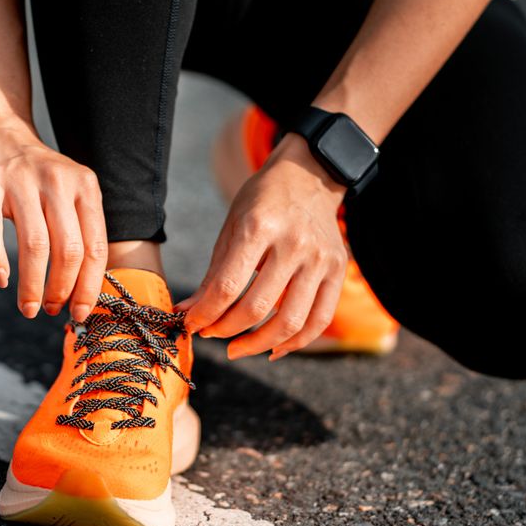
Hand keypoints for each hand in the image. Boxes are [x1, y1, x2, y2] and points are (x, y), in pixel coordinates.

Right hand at [0, 114, 108, 322]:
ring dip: (32, 285)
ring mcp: (21, 180)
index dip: (88, 286)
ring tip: (28, 307)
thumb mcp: (69, 191)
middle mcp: (58, 181)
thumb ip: (78, 229)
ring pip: (35, 245)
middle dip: (61, 290)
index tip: (79, 312)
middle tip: (49, 310)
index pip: (95, 247)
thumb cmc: (35, 176)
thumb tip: (82, 291)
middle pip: (69, 250)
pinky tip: (0, 278)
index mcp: (85, 187)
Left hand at [175, 134, 346, 359]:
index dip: (205, 314)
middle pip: (257, 307)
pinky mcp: (338, 270)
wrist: (309, 176)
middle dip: (227, 330)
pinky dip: (296, 342)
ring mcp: (320, 259)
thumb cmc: (262, 202)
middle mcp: (294, 244)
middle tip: (211, 336)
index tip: (191, 325)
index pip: (227, 286)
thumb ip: (212, 275)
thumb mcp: (231, 228)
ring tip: (238, 348)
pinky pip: (320, 319)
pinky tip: (273, 349)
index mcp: (259, 227)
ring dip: (259, 345)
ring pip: (291, 322)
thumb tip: (187, 313)